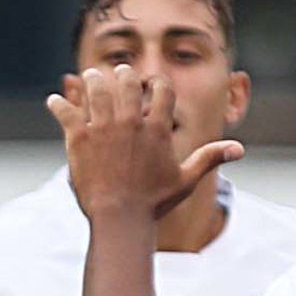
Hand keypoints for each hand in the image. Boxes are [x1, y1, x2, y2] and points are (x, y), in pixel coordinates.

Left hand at [46, 64, 243, 219]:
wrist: (120, 220)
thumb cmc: (154, 202)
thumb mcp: (185, 179)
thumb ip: (210, 158)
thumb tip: (240, 149)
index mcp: (157, 128)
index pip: (161, 88)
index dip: (156, 83)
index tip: (149, 86)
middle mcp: (130, 121)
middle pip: (126, 79)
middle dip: (122, 75)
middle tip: (116, 75)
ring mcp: (103, 127)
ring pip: (95, 87)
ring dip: (92, 79)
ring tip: (89, 78)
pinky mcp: (79, 137)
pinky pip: (65, 110)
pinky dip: (58, 104)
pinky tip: (55, 102)